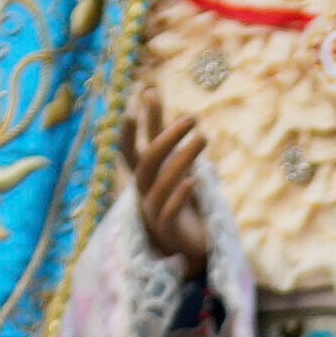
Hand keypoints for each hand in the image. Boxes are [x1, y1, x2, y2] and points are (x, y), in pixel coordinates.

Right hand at [126, 107, 210, 273]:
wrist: (186, 245)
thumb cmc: (176, 197)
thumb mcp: (170, 159)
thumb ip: (160, 129)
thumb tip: (148, 91)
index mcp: (143, 173)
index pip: (132, 148)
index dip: (134, 126)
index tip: (143, 98)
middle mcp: (143, 190)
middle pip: (147, 162)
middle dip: (166, 139)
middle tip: (192, 118)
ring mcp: (153, 211)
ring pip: (161, 184)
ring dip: (182, 160)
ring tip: (203, 139)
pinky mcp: (167, 230)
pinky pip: (169, 212)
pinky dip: (179, 196)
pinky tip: (193, 181)